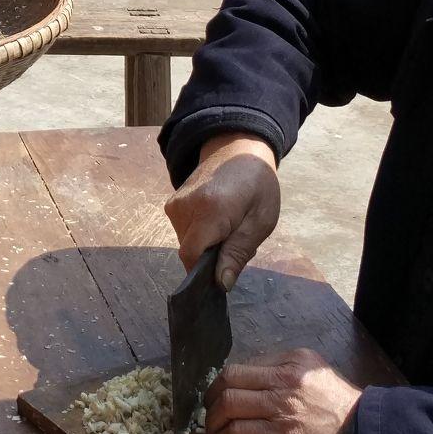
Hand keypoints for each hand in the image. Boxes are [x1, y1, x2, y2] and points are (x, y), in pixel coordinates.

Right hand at [164, 132, 280, 290]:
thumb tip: (221, 284)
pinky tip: (217, 221)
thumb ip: (238, 252)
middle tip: (237, 241)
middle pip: (190, 252)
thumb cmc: (258, 185)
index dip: (205, 274)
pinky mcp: (171, 204)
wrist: (237, 149)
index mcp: (210, 210)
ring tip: (228, 228)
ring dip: (207, 246)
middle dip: (212, 258)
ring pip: (187, 244)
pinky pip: (184, 233)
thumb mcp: (261, 221)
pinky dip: (200, 235)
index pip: (192, 257)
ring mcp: (174, 204)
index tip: (224, 277)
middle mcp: (184, 207)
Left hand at [201, 349, 361, 433]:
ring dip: (212, 420)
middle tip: (208, 412)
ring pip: (229, 403)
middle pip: (230, 378)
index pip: (247, 365)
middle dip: (212, 396)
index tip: (220, 396)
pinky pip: (238, 432)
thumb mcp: (320, 379)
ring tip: (210, 432)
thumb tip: (254, 389)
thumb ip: (290, 377)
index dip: (228, 382)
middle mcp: (286, 377)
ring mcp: (283, 405)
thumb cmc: (346, 414)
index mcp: (296, 360)